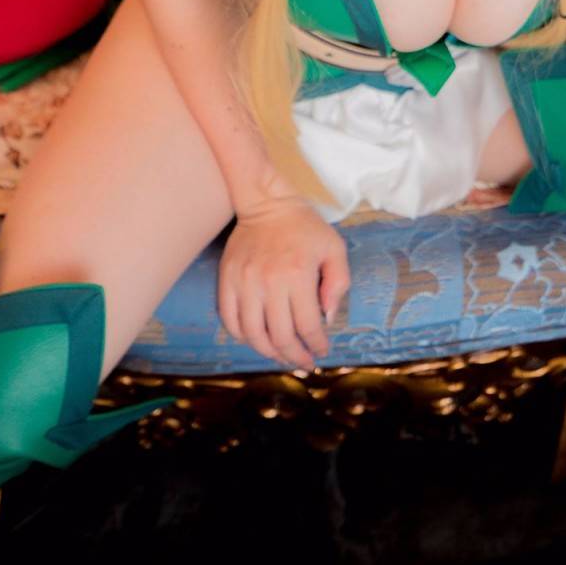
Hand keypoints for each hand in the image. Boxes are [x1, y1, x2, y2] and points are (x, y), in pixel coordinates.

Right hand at [218, 194, 350, 369]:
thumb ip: (338, 282)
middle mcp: (269, 282)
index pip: (307, 326)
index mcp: (297, 275)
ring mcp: (244, 282)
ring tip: (281, 355)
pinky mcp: (226, 279)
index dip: (316, 345)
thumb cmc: (304, 226)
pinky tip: (256, 338)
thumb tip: (327, 317)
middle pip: (280, 337)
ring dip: (269, 352)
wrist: (266, 202)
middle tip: (304, 362)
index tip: (321, 351)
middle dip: (295, 356)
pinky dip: (242, 336)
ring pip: (253, 335)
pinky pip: (230, 320)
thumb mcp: (333, 247)